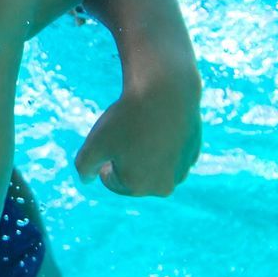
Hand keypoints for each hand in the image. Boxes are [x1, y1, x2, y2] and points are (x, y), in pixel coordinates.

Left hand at [74, 74, 201, 196]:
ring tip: (145, 127)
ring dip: (147, 151)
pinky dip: (165, 141)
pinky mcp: (193, 153)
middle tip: (130, 131)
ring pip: (154, 164)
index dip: (106, 155)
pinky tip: (163, 123)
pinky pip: (171, 152)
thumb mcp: (93, 144)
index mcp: (138, 187)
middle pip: (134, 175)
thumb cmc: (127, 118)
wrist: (166, 89)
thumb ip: (84, 167)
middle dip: (128, 157)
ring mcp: (182, 170)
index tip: (112, 136)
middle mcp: (164, 186)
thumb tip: (87, 180)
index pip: (111, 179)